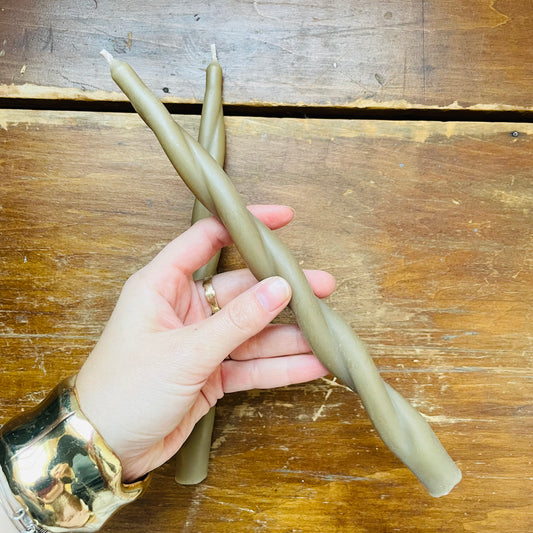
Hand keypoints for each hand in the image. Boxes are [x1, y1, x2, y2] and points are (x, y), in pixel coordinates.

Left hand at [75, 205, 334, 481]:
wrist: (105, 447)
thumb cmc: (123, 390)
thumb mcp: (185, 352)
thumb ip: (236, 322)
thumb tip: (279, 289)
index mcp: (163, 285)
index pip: (208, 239)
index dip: (245, 225)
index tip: (281, 219)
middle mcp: (184, 308)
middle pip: (242, 289)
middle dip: (282, 291)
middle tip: (321, 288)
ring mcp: (200, 341)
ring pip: (252, 331)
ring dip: (288, 334)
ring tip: (326, 332)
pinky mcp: (211, 373)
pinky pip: (252, 364)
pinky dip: (280, 366)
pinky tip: (310, 363)